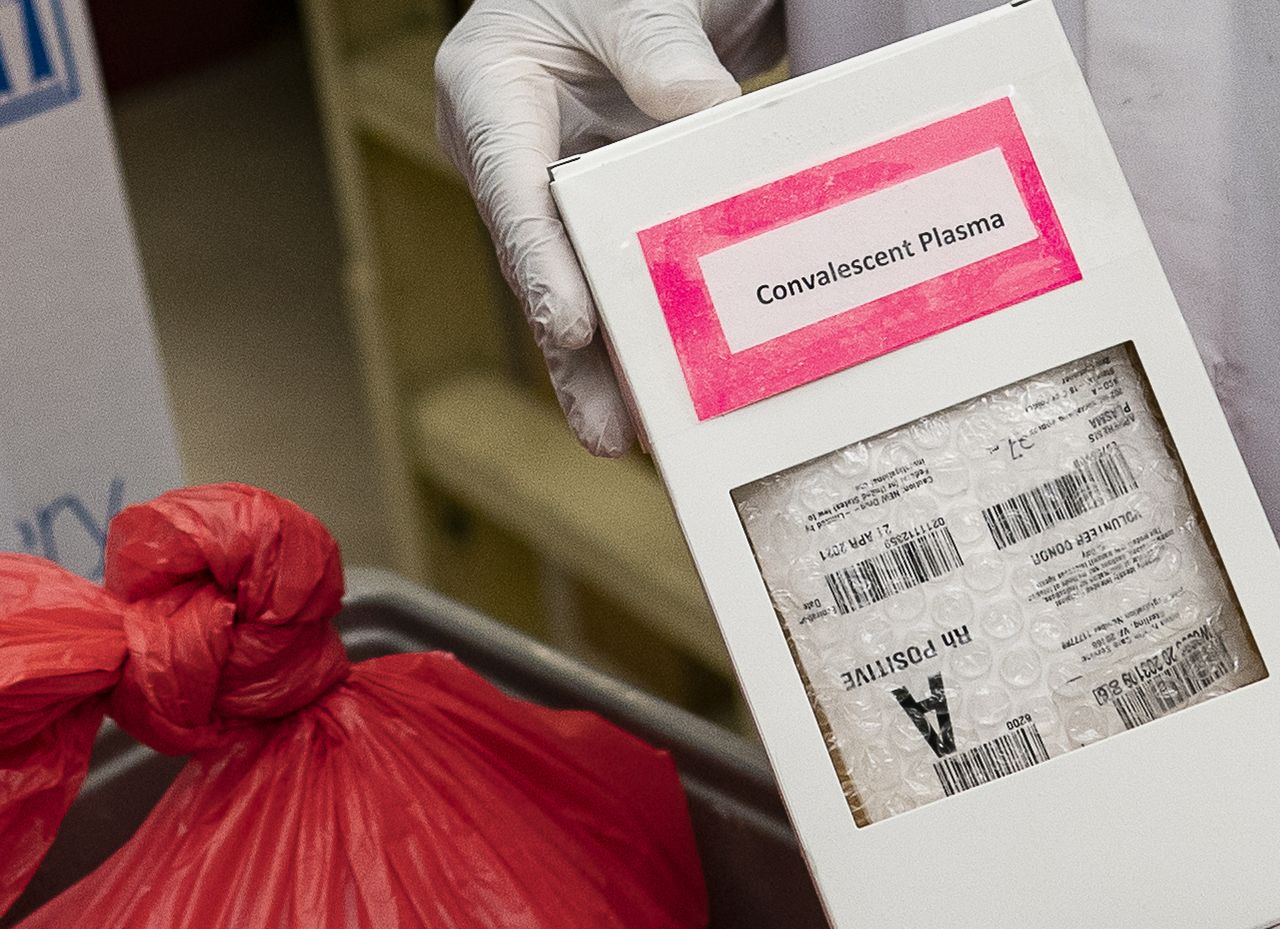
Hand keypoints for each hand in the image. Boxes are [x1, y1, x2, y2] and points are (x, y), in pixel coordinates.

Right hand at [436, 0, 779, 454]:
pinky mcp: (601, 212)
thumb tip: (702, 112)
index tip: (570, 324)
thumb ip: (659, 47)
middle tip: (610, 433)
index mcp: (489, 91)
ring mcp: (556, 190)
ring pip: (578, 289)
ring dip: (607, 370)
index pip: (512, 186)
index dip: (541, 265)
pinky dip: (641, 334)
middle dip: (574, 355)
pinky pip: (619, 278)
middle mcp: (513, 154)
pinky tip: (666, 400)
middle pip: (540, 265)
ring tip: (637, 443)